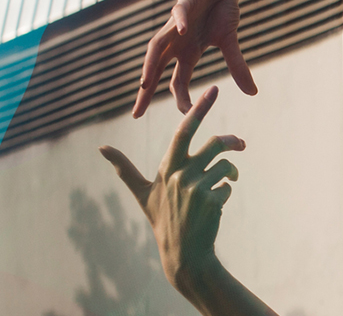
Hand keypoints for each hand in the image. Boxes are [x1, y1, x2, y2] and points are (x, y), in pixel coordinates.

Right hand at [104, 86, 244, 282]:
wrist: (183, 252)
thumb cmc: (162, 219)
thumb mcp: (142, 193)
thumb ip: (124, 169)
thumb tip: (101, 148)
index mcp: (166, 167)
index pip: (184, 131)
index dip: (199, 109)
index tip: (214, 90)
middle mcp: (180, 175)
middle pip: (215, 143)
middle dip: (232, 141)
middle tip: (241, 144)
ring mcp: (196, 188)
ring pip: (226, 166)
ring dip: (231, 173)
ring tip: (228, 181)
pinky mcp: (211, 200)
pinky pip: (229, 185)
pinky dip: (227, 192)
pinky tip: (216, 206)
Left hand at [134, 0, 257, 116]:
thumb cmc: (222, 11)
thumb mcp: (230, 42)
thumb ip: (237, 67)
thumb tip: (252, 93)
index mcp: (187, 52)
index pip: (177, 81)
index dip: (178, 100)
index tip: (181, 121)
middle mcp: (176, 41)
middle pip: (155, 68)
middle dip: (145, 89)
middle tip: (136, 111)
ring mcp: (177, 23)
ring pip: (157, 45)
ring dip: (150, 64)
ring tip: (144, 83)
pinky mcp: (185, 3)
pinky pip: (179, 14)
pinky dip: (180, 22)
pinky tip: (182, 30)